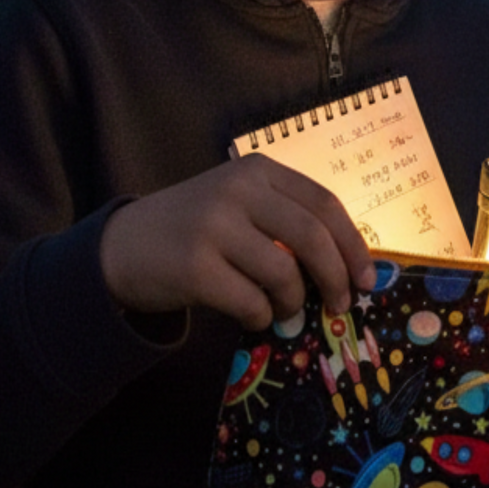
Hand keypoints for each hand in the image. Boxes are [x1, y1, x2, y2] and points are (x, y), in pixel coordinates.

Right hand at [99, 154, 375, 329]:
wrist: (121, 247)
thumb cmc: (193, 229)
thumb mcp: (239, 205)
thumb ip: (285, 220)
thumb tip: (346, 267)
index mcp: (257, 171)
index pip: (324, 204)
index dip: (353, 244)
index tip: (367, 277)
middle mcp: (237, 190)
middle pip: (312, 237)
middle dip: (336, 277)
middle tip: (342, 305)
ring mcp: (213, 226)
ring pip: (283, 273)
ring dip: (294, 302)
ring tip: (287, 312)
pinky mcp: (193, 267)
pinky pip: (250, 301)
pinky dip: (262, 316)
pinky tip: (254, 316)